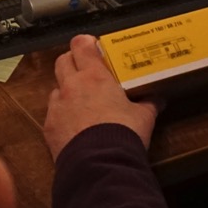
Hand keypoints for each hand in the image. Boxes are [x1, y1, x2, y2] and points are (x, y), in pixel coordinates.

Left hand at [44, 34, 158, 157]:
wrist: (101, 164)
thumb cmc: (124, 132)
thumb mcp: (143, 116)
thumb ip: (148, 103)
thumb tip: (159, 98)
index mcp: (94, 76)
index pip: (81, 45)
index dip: (85, 43)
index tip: (93, 48)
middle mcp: (71, 86)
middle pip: (62, 61)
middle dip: (72, 62)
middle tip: (86, 71)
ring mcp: (57, 106)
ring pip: (56, 88)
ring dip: (66, 90)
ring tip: (81, 103)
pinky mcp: (49, 127)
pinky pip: (53, 113)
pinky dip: (62, 115)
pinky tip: (74, 126)